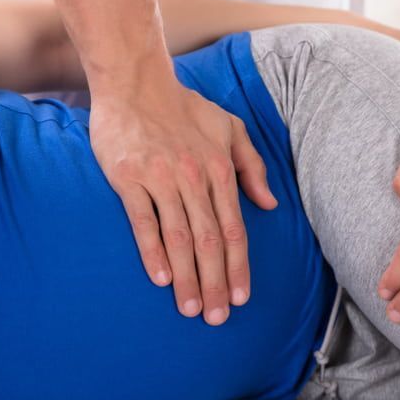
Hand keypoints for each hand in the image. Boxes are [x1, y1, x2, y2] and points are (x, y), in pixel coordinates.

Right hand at [90, 68, 276, 325]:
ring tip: (190, 308)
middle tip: (216, 317)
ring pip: (180, 237)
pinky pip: (143, 221)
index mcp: (219, 169)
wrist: (135, 81)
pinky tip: (161, 278)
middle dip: (216, 282)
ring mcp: (161, 178)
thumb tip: (270, 204)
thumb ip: (251, 166)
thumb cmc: (183, 107)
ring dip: (188, 276)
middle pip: (210, 240)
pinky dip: (153, 251)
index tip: (241, 298)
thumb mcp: (230, 128)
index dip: (239, 266)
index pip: (234, 228)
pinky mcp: (128, 177)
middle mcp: (194, 177)